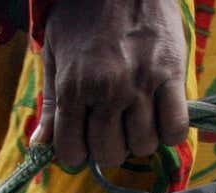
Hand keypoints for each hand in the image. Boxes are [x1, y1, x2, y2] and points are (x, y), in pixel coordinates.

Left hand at [34, 0, 188, 167]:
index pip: (73, 152)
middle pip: (110, 154)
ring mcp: (141, 85)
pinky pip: (175, 127)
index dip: (79, 153)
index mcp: (73, 88)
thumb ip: (51, 104)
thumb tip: (40, 147)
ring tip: (137, 120)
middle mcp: (106, 91)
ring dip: (139, 140)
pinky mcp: (171, 75)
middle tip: (113, 129)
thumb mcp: (54, 54)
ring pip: (143, 145)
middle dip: (109, 149)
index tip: (85, 142)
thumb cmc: (82, 15)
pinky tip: (161, 117)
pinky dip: (169, 132)